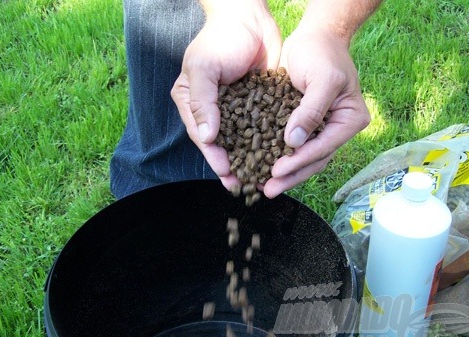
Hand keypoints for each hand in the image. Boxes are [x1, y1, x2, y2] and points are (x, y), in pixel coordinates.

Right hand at [171, 1, 281, 190]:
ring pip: (242, 141)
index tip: (227, 174)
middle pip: (222, 145)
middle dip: (233, 166)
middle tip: (244, 186)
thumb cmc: (221, 39)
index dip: (215, 157)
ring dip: (250, 160)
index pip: (203, 136)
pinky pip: (260, 128)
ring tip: (260, 180)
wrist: (249, 17)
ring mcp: (236, 108)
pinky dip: (266, 143)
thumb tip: (208, 138)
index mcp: (193, 102)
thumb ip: (202, 103)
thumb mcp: (204, 68)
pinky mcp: (257, 104)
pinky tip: (275, 158)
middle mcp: (213, 110)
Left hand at [263, 24, 370, 197]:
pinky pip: (290, 147)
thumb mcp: (321, 79)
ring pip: (302, 158)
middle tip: (268, 190)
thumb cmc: (322, 52)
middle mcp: (336, 130)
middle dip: (290, 176)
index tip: (277, 171)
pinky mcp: (303, 126)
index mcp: (349, 120)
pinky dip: (276, 158)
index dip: (299, 161)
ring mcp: (320, 130)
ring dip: (283, 174)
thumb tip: (294, 142)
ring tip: (262, 187)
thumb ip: (310, 112)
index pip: (323, 147)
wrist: (314, 36)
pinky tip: (260, 168)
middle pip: (313, 160)